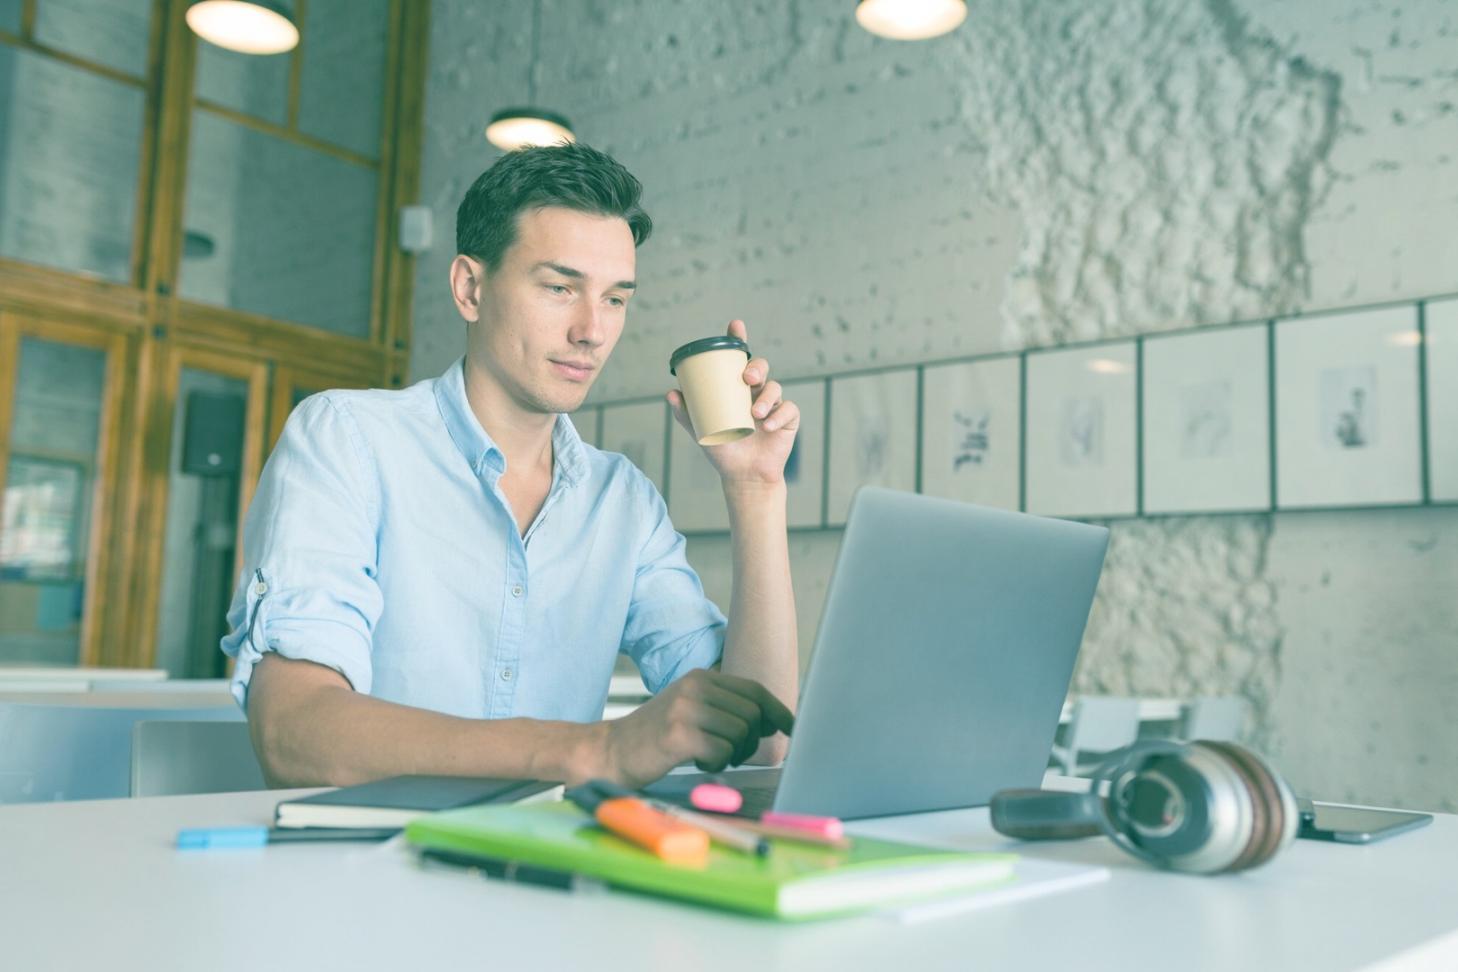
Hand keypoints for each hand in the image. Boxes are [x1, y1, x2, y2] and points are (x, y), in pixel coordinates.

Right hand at [598, 668, 793, 787]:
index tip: (792, 727)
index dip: (778, 711)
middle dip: (751, 741)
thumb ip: (726, 708)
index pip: (754, 690)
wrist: (610, 751)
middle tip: (733, 754)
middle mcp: (694, 687)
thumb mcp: (691, 708)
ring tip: (712, 757)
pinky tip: (699, 763)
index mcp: (701, 677)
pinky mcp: (678, 734)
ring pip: (740, 733)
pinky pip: (722, 752)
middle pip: (752, 714)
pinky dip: (717, 764)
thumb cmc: (656, 736)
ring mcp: (685, 709)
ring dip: (733, 754)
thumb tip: (772, 721)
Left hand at [667, 320, 799, 487]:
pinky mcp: (788, 419)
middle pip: (760, 367)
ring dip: (766, 398)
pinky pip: (789, 409)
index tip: (735, 326)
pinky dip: (779, 416)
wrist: (743, 475)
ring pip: (775, 388)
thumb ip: (686, 413)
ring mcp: (774, 405)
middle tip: (747, 378)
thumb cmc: (723, 450)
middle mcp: (756, 392)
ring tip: (755, 414)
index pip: (738, 358)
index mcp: (736, 388)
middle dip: (756, 367)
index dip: (738, 339)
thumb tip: (670, 393)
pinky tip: (768, 426)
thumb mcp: (701, 431)